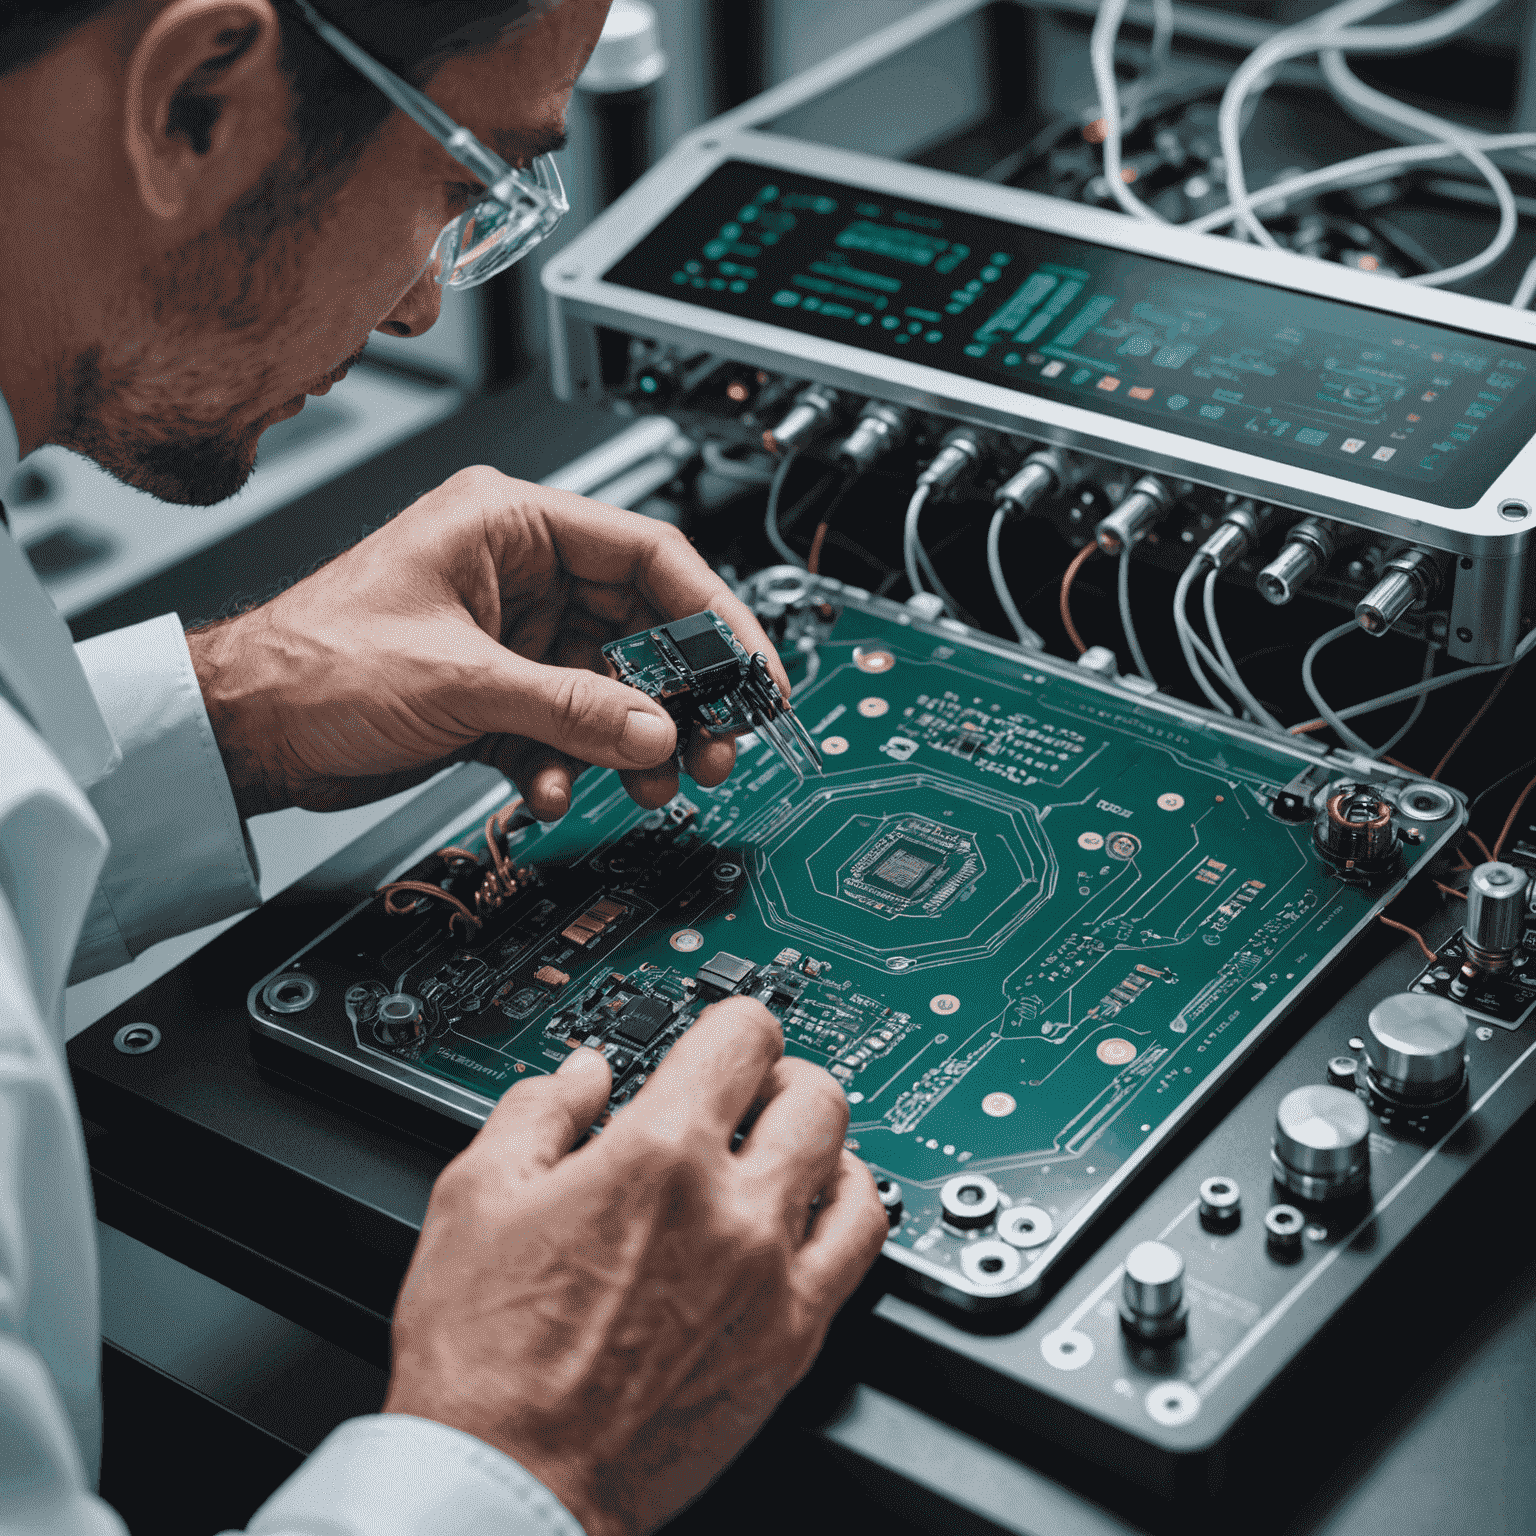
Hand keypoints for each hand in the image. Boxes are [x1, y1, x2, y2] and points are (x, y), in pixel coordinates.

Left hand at [186, 466, 788, 817]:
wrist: (243, 732)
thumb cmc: (311, 662)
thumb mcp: (460, 681)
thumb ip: (571, 706)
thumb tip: (658, 730)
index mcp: (511, 527)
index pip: (648, 553)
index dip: (713, 612)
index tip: (753, 669)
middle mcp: (519, 575)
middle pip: (639, 626)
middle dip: (679, 694)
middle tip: (715, 744)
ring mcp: (511, 638)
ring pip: (609, 685)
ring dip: (633, 740)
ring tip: (654, 783)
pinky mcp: (497, 695)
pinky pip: (567, 726)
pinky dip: (574, 762)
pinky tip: (556, 788)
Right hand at [383, 1000, 885, 1535]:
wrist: (509, 1485)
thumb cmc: (485, 1360)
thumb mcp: (472, 1198)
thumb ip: (536, 1111)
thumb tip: (579, 1075)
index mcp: (657, 1156)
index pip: (744, 1036)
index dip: (733, 1021)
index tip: (722, 1037)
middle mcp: (732, 1210)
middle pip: (814, 1093)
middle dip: (781, 1076)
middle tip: (750, 1093)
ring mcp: (773, 1280)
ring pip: (852, 1167)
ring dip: (820, 1145)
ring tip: (783, 1153)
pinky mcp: (792, 1344)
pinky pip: (860, 1251)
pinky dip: (847, 1215)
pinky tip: (811, 1219)